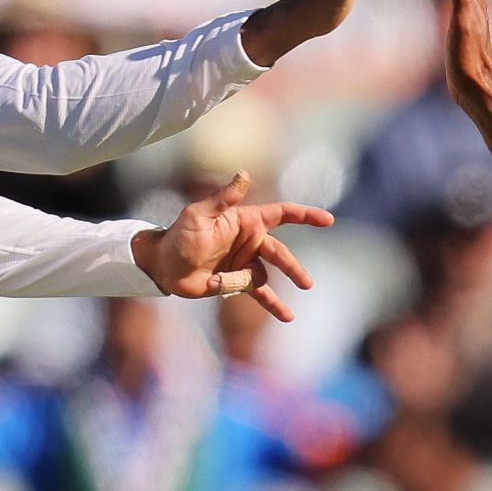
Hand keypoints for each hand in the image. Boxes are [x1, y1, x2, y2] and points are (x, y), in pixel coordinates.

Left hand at [132, 171, 333, 321]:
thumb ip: (224, 198)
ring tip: (275, 306)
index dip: (305, 216)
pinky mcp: (237, 283)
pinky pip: (260, 294)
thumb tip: (244, 174)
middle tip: (306, 283)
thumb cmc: (179, 236)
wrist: (163, 266)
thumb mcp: (199, 215)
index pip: (282, 214)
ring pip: (267, 276)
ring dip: (269, 290)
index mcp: (246, 221)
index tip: (327, 220)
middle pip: (280, 253)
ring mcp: (245, 263)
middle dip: (293, 268)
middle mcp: (250, 241)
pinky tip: (287, 316)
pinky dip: (274, 304)